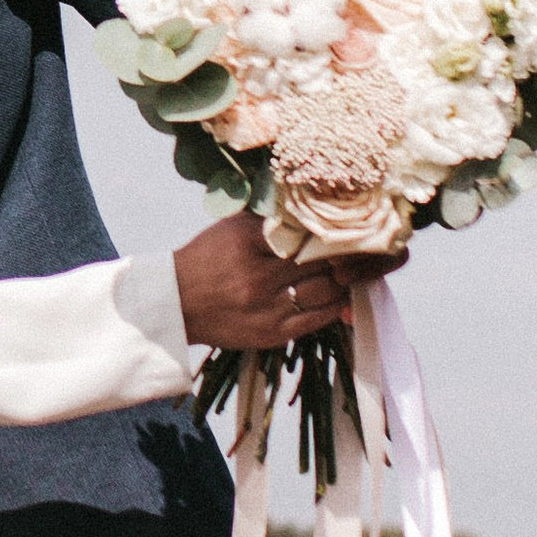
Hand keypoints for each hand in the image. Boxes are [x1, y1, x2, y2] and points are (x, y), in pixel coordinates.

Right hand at [172, 214, 375, 352]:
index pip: (306, 231)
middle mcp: (258, 275)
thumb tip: (313, 203)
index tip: (349, 224)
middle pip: (320, 260)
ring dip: (343, 281)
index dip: (332, 229)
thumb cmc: (206, 259)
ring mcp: (265, 307)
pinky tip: (340, 298)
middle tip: (361, 248)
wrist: (175, 303)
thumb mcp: (231, 227)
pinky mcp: (271, 333)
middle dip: (343, 254)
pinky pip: (317, 318)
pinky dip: (334, 307)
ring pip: (325, 289)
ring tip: (350, 272)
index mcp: (248, 241)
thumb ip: (269, 217)